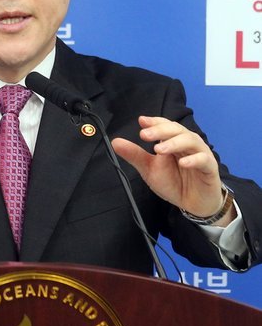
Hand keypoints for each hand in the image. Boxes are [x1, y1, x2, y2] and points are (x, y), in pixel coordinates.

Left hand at [112, 115, 234, 224]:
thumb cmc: (174, 183)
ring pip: (190, 141)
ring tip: (159, 149)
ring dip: (174, 143)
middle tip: (145, 135)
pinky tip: (183, 163)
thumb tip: (115, 142)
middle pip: (177, 130)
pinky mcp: (209, 168)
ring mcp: (200, 154)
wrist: (193, 204)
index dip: (154, 122)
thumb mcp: (149, 169)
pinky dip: (194, 159)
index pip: (165, 126)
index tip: (141, 121)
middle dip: (160, 130)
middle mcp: (187, 144)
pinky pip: (204, 160)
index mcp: (173, 141)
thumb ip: (135, 155)